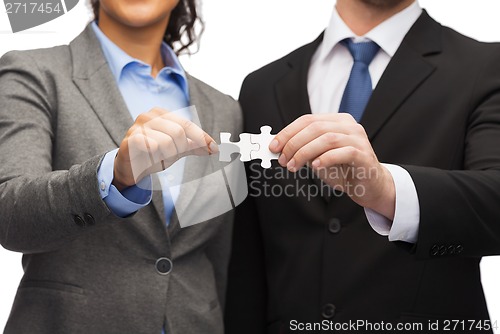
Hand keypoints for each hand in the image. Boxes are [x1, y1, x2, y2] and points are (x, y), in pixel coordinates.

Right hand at [113, 108, 216, 190]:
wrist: (131, 168)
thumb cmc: (155, 154)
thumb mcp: (178, 149)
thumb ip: (194, 146)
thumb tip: (214, 148)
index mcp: (161, 114)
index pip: (187, 124)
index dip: (201, 137)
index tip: (213, 148)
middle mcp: (149, 116)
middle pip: (178, 132)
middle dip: (180, 149)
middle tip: (172, 156)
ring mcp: (137, 127)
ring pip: (166, 142)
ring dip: (167, 155)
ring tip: (158, 157)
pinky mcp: (129, 140)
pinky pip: (150, 146)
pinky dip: (155, 155)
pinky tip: (150, 157)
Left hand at [270, 113, 394, 219]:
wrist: (369, 187)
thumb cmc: (343, 170)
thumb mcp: (319, 157)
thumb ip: (304, 150)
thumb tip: (280, 148)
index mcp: (337, 121)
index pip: (307, 120)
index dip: (288, 132)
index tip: (274, 146)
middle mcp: (349, 126)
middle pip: (315, 127)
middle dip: (293, 144)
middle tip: (282, 159)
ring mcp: (358, 139)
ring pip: (326, 138)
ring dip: (305, 153)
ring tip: (293, 166)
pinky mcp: (363, 154)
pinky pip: (342, 152)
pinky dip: (325, 158)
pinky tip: (315, 166)